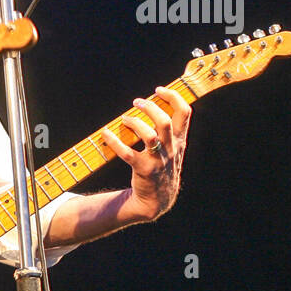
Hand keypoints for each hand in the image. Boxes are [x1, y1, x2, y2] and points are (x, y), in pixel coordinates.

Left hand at [100, 86, 190, 222]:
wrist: (158, 201)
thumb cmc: (162, 169)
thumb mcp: (174, 150)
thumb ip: (170, 131)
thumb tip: (155, 106)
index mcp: (179, 141)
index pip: (185, 113)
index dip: (173, 97)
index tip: (158, 90)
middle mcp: (171, 149)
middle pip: (165, 121)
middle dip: (150, 108)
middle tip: (136, 102)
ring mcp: (158, 160)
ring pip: (149, 136)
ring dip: (135, 123)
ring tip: (124, 119)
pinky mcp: (143, 170)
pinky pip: (127, 154)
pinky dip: (114, 142)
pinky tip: (106, 134)